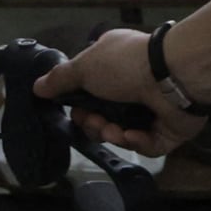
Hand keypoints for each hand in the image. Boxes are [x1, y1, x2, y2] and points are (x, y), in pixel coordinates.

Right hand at [52, 27, 203, 153]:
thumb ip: (60, 80)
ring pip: (123, 132)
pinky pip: (147, 144)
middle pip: (103, 116)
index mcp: (114, 66)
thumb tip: (37, 87)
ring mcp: (153, 109)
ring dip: (113, 134)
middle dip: (94, 124)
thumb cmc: (125, 66)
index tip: (73, 111)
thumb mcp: (84, 67)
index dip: (78, 105)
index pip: (91, 91)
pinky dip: (137, 142)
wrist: (173, 77)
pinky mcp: (170, 130)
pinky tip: (133, 135)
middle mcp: (134, 85)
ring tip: (115, 130)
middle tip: (94, 122)